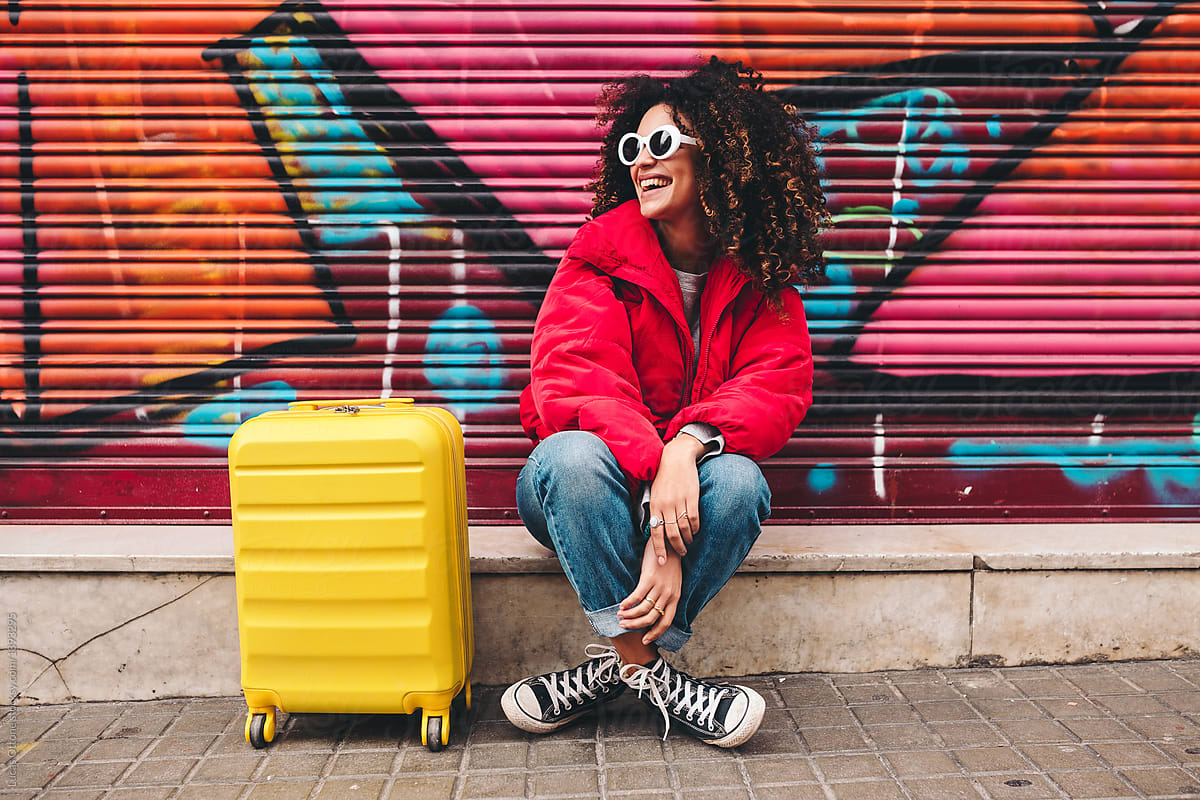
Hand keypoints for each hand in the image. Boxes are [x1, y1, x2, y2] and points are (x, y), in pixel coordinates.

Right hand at [617, 538, 682, 644]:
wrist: (669, 544)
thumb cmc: (669, 564)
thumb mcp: (673, 583)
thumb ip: (666, 597)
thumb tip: (654, 610)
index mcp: (675, 598)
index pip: (666, 622)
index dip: (655, 633)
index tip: (645, 641)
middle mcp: (669, 595)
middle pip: (652, 618)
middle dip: (637, 625)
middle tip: (624, 626)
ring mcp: (660, 587)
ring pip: (643, 609)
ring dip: (630, 615)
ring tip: (620, 616)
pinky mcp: (650, 578)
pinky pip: (637, 596)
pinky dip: (628, 603)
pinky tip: (621, 605)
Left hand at [646, 434, 703, 563]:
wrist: (676, 458)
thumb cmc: (663, 477)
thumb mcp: (654, 493)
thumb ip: (655, 510)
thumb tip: (654, 529)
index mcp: (654, 505)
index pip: (655, 532)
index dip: (659, 548)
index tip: (662, 562)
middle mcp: (666, 505)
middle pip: (671, 534)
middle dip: (676, 547)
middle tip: (681, 554)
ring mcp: (679, 501)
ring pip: (684, 528)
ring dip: (687, 539)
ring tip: (688, 543)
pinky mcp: (692, 497)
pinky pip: (694, 518)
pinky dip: (695, 528)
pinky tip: (695, 531)